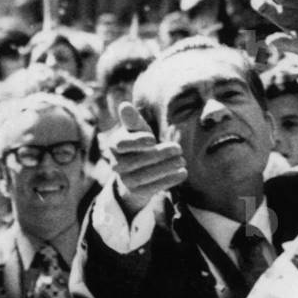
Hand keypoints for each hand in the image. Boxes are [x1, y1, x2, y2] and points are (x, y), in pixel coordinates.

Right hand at [111, 103, 186, 219]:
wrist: (134, 172)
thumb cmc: (137, 144)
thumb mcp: (136, 130)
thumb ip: (132, 119)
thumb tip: (125, 104)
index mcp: (114, 144)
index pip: (121, 144)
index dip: (137, 142)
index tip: (153, 139)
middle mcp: (116, 164)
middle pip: (136, 161)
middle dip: (159, 155)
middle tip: (178, 149)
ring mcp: (125, 180)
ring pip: (145, 175)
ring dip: (166, 168)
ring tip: (182, 161)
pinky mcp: (136, 192)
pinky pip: (152, 188)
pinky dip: (169, 180)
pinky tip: (182, 173)